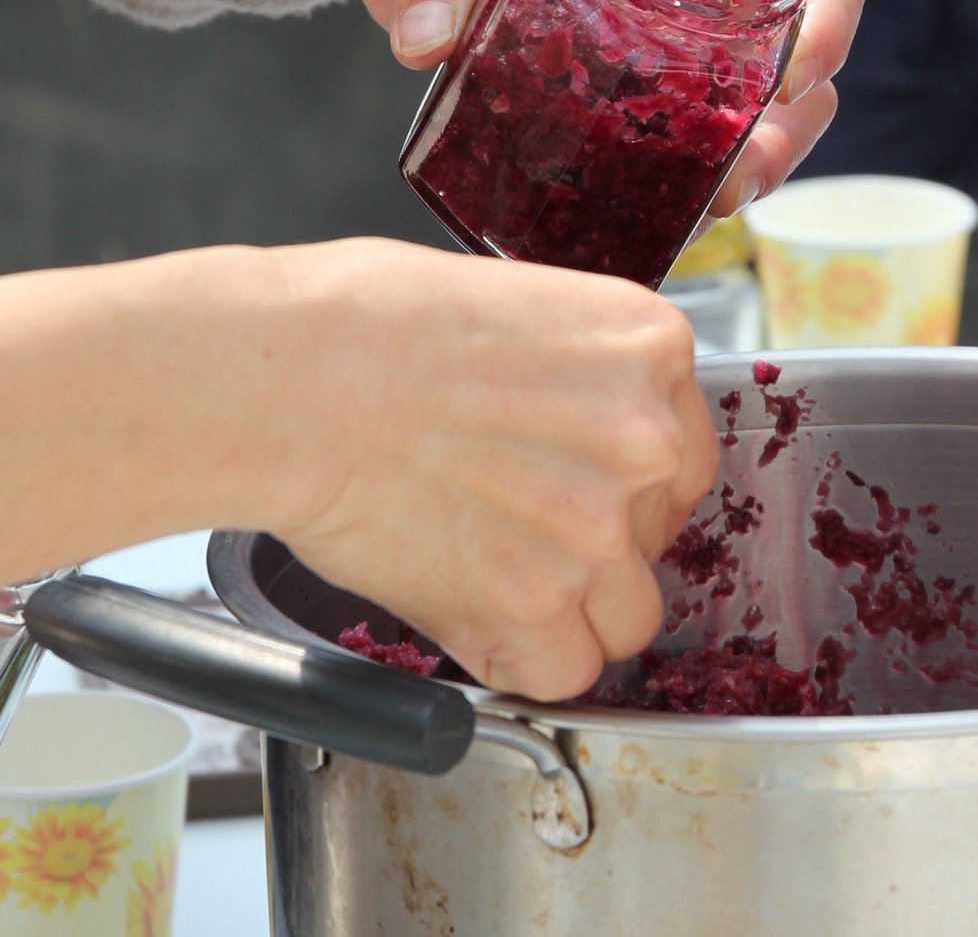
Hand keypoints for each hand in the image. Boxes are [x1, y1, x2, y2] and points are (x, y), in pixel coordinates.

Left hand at [222, 0, 868, 214]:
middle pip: (793, 57)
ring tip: (717, 205)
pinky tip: (662, 222)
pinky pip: (662, 152)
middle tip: (753, 166)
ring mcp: (649, 48)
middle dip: (794, 122)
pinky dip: (675, 190)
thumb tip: (428, 36)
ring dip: (748, 166)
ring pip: (742, 115)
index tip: (799, 71)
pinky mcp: (599, 101)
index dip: (831, 12)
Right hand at [240, 239, 713, 699]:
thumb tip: (582, 439)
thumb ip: (580, 380)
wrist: (297, 378)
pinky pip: (566, 670)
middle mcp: (645, 437)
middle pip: (658, 533)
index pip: (681, 452)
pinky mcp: (537, 601)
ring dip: (568, 609)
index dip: (626, 482)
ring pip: (627, 615)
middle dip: (597, 541)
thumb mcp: (519, 307)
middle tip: (512, 522)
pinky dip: (521, 660)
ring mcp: (599, 527)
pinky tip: (475, 617)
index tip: (574, 487)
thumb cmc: (371, 325)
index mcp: (651, 348)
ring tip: (489, 571)